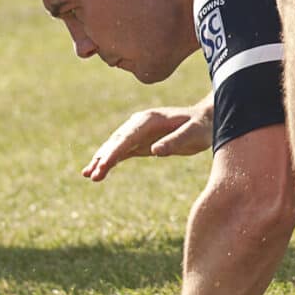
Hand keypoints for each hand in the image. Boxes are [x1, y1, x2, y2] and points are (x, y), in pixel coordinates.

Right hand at [82, 104, 213, 180]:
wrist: (206, 119)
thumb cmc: (201, 127)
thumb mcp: (193, 134)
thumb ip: (175, 141)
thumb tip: (155, 151)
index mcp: (150, 120)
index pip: (127, 137)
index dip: (114, 152)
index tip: (103, 166)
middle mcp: (139, 123)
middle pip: (116, 141)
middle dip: (103, 158)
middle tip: (92, 175)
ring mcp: (138, 131)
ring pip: (115, 146)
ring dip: (101, 160)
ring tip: (88, 175)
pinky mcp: (141, 141)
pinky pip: (121, 152)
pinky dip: (109, 160)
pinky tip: (97, 171)